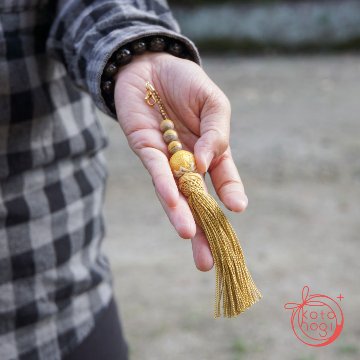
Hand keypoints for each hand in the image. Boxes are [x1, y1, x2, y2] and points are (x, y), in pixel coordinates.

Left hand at [114, 52, 247, 271]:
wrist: (150, 65)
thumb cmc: (186, 82)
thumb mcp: (213, 102)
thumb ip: (215, 132)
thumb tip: (206, 162)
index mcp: (210, 150)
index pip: (224, 177)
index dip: (231, 193)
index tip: (238, 208)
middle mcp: (189, 161)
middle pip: (198, 199)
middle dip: (203, 228)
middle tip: (208, 259)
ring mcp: (167, 159)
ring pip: (175, 193)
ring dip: (182, 215)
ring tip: (190, 236)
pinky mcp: (145, 150)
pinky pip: (156, 171)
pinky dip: (165, 185)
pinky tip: (174, 201)